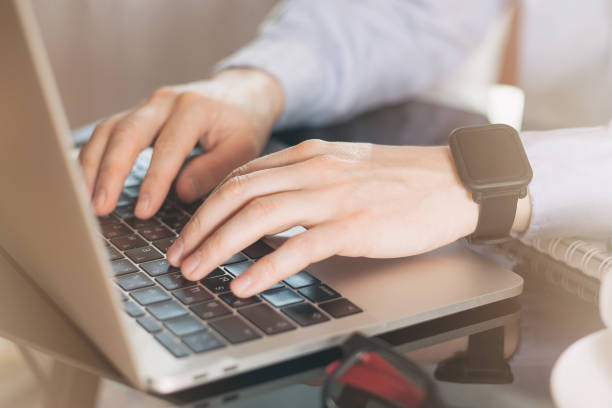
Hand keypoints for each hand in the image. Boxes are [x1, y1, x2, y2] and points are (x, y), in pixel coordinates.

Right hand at [78, 68, 283, 217]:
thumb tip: (181, 193)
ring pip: (108, 130)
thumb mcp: (242, 149)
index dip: (153, 182)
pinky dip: (92, 157)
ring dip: (92, 165)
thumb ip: (214, 170)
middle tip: (99, 207)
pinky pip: (108, 132)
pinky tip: (85, 181)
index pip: (167, 148)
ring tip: (84, 200)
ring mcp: (147, 105)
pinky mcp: (137, 114)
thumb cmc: (243, 124)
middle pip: (126, 133)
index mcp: (194, 108)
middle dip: (109, 172)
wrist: (240, 93)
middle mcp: (164, 101)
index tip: (142, 211)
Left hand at [166, 140, 486, 296]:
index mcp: (309, 155)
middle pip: (238, 193)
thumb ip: (305, 179)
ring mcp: (333, 196)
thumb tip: (267, 204)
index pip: (242, 175)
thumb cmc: (401, 179)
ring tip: (195, 272)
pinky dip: (264, 268)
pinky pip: (298, 247)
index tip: (189, 230)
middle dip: (199, 227)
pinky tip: (243, 285)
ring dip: (218, 246)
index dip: (207, 204)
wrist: (454, 182)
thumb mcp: (345, 166)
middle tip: (178, 255)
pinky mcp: (354, 226)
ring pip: (258, 216)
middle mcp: (314, 169)